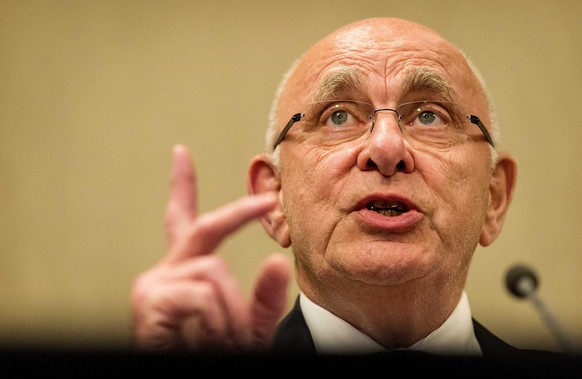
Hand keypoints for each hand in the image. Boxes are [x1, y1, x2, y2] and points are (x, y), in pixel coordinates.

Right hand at [130, 145, 289, 351]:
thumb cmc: (217, 354)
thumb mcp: (248, 327)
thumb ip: (263, 300)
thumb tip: (277, 261)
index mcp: (185, 273)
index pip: (183, 222)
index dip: (181, 186)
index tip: (180, 152)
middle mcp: (165, 272)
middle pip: (202, 228)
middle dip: (238, 213)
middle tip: (268, 202)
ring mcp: (154, 285)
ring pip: (213, 271)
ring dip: (231, 311)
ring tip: (225, 340)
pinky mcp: (150, 302)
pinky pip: (203, 295)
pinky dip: (216, 320)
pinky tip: (207, 338)